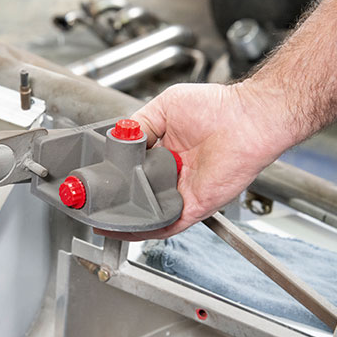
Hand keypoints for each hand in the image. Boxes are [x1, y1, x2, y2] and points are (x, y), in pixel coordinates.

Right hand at [95, 82, 289, 240]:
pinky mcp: (193, 207)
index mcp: (166, 152)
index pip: (134, 170)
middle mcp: (173, 175)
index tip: (95, 178)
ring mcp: (182, 192)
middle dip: (115, 199)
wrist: (247, 120)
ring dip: (124, 217)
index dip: (115, 175)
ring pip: (148, 213)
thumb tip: (117, 141)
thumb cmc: (217, 108)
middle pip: (138, 193)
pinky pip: (165, 225)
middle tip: (90, 201)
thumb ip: (139, 125)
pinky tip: (121, 228)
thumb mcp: (165, 107)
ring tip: (98, 217)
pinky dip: (142, 229)